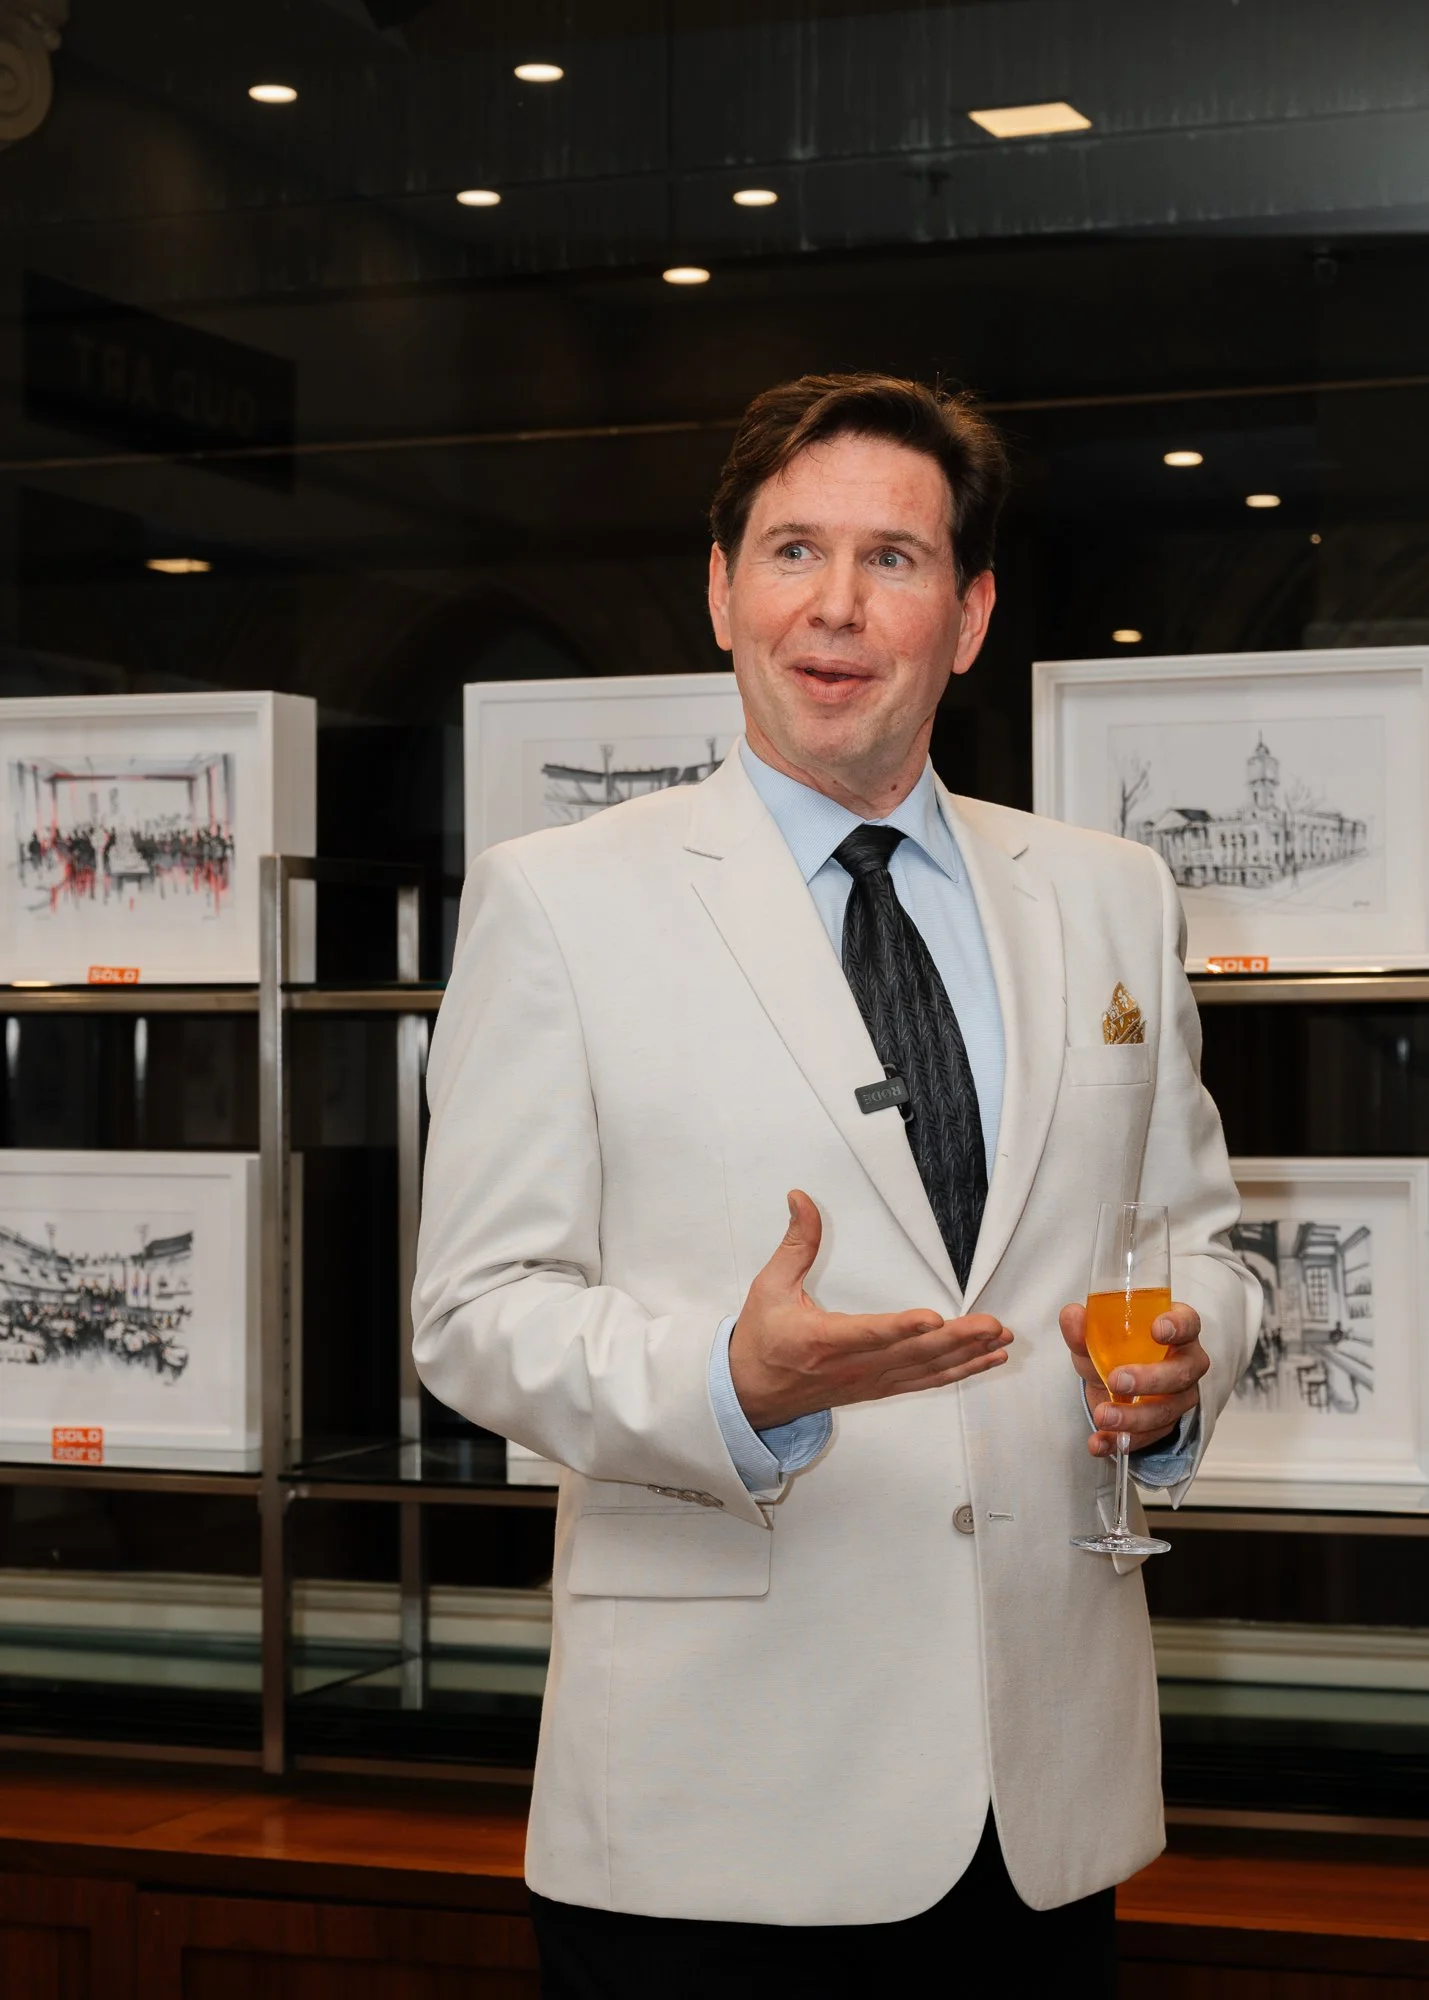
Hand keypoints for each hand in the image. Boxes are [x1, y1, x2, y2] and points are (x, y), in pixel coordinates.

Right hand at [728, 1189, 1012, 1430]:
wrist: (752, 1395)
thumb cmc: (761, 1340)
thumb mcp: (769, 1287)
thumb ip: (795, 1243)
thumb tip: (802, 1199)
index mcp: (822, 1340)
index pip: (868, 1334)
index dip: (901, 1328)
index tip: (932, 1319)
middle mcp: (851, 1367)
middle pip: (911, 1355)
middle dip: (956, 1340)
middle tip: (991, 1324)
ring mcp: (868, 1382)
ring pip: (924, 1371)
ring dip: (966, 1356)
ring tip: (999, 1339)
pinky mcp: (877, 1388)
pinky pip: (924, 1382)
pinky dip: (958, 1373)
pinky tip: (985, 1361)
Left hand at [1059, 1300, 1207, 1456]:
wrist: (1111, 1384)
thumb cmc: (1115, 1351)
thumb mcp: (1095, 1338)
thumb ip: (1083, 1328)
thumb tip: (1072, 1315)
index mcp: (1176, 1331)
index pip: (1188, 1323)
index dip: (1178, 1326)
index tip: (1157, 1330)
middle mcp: (1185, 1364)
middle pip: (1182, 1373)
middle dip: (1150, 1380)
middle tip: (1117, 1380)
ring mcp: (1179, 1398)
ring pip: (1166, 1411)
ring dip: (1133, 1417)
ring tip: (1103, 1416)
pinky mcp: (1165, 1426)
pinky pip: (1148, 1438)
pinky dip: (1120, 1442)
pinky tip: (1098, 1442)